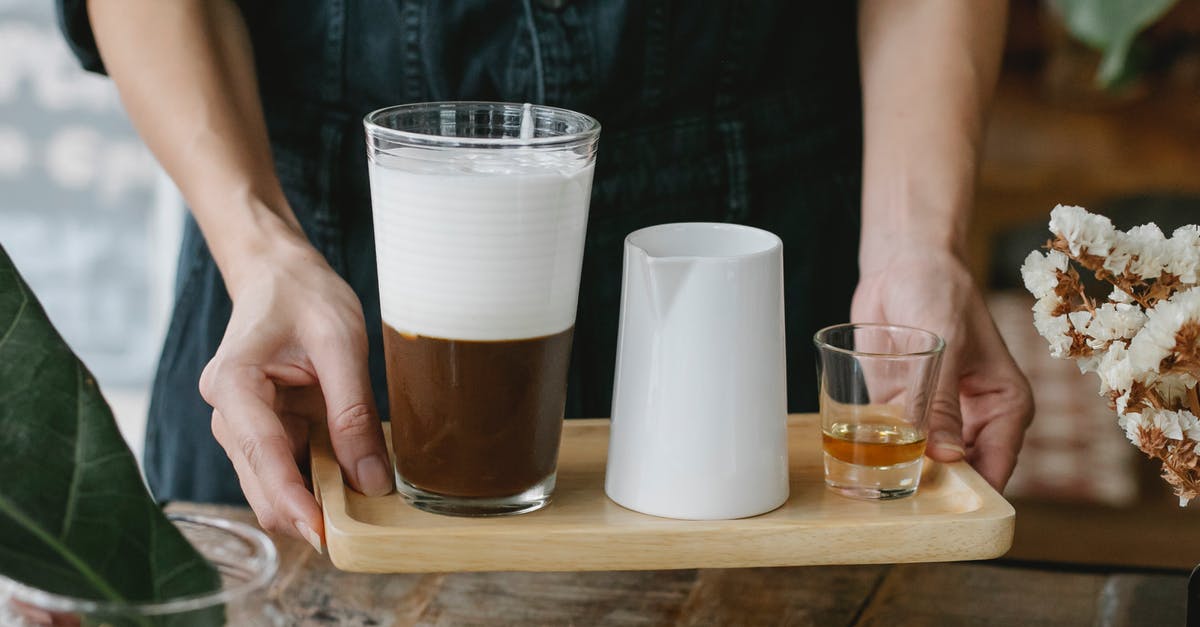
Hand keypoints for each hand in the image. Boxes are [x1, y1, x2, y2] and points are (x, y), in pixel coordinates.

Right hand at [199, 239, 391, 548]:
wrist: (281, 273)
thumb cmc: (305, 295)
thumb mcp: (342, 344)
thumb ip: (353, 412)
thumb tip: (371, 480)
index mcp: (233, 383)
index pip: (262, 454)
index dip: (294, 501)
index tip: (325, 534)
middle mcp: (226, 412)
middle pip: (260, 484)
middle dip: (305, 511)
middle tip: (358, 530)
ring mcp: (241, 425)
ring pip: (272, 485)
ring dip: (313, 499)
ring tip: (362, 505)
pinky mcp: (262, 430)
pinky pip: (287, 469)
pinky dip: (316, 482)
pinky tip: (350, 481)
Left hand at [852, 248, 1033, 489]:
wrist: (904, 264)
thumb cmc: (939, 291)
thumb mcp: (946, 342)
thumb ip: (941, 400)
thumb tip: (945, 458)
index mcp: (1005, 407)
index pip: (995, 467)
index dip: (971, 496)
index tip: (940, 514)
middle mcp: (974, 420)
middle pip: (958, 476)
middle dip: (931, 491)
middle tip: (896, 502)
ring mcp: (936, 418)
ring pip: (923, 465)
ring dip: (899, 475)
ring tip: (870, 486)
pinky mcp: (901, 410)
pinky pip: (891, 444)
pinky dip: (876, 455)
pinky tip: (853, 464)